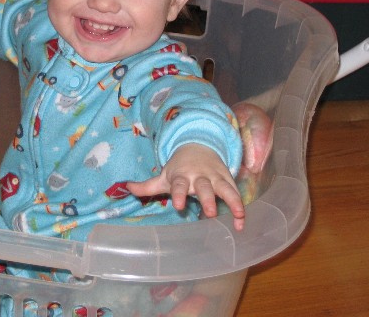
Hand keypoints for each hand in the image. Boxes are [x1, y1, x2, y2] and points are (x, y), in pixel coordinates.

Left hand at [126, 144, 244, 230]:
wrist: (199, 145)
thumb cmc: (179, 168)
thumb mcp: (164, 176)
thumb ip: (147, 186)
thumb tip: (126, 188)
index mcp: (181, 176)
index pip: (179, 185)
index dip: (179, 194)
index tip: (178, 205)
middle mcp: (199, 176)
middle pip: (204, 187)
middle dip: (207, 199)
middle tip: (210, 213)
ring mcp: (215, 177)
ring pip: (224, 188)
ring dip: (231, 201)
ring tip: (238, 216)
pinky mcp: (227, 180)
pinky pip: (235, 193)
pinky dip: (240, 207)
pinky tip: (242, 224)